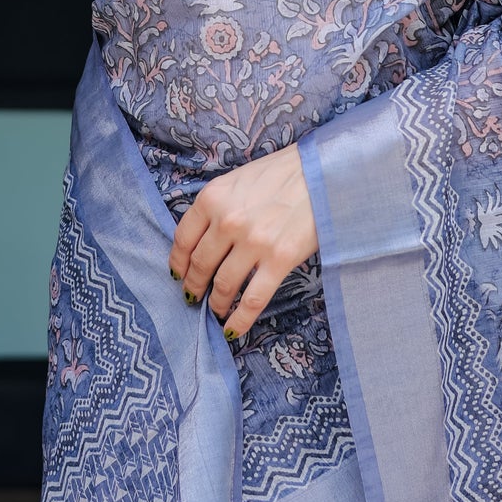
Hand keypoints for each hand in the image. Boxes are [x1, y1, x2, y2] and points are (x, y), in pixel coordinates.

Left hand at [168, 141, 317, 342]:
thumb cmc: (282, 173)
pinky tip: (232, 329)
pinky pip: (252, 299)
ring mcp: (253, 242)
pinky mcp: (279, 260)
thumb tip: (204, 240)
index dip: (178, 262)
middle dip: (194, 286)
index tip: (178, 274)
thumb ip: (218, 207)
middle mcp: (228, 221)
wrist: (323, 172)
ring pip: (223, 285)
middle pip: (201, 264)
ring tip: (216, 310)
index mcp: (213, 198)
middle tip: (193, 297)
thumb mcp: (237, 180)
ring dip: (216, 304)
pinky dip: (239, 320)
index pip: (183, 239)